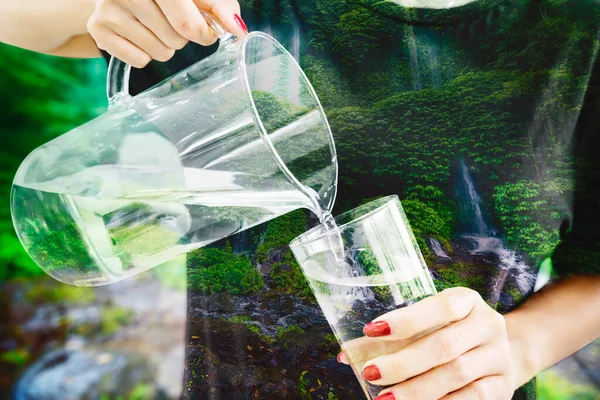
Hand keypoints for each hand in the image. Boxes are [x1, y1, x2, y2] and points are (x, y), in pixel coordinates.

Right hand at [88, 0, 246, 67]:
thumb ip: (223, 9)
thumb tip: (239, 31)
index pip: (187, 26)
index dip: (203, 34)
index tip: (205, 31)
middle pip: (174, 41)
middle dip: (181, 38)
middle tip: (172, 22)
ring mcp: (107, 8)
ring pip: (158, 52)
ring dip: (165, 46)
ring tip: (156, 27)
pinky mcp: (98, 29)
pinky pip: (139, 60)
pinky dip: (145, 54)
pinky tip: (139, 34)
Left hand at [339, 288, 520, 399]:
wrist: (501, 352)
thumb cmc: (449, 333)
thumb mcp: (427, 325)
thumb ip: (389, 337)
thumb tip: (346, 354)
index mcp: (467, 301)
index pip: (440, 307)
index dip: (406, 320)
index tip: (372, 330)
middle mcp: (488, 324)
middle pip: (443, 346)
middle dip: (403, 363)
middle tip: (371, 372)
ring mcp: (498, 356)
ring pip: (456, 374)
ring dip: (416, 389)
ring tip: (385, 398)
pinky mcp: (503, 385)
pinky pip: (473, 398)